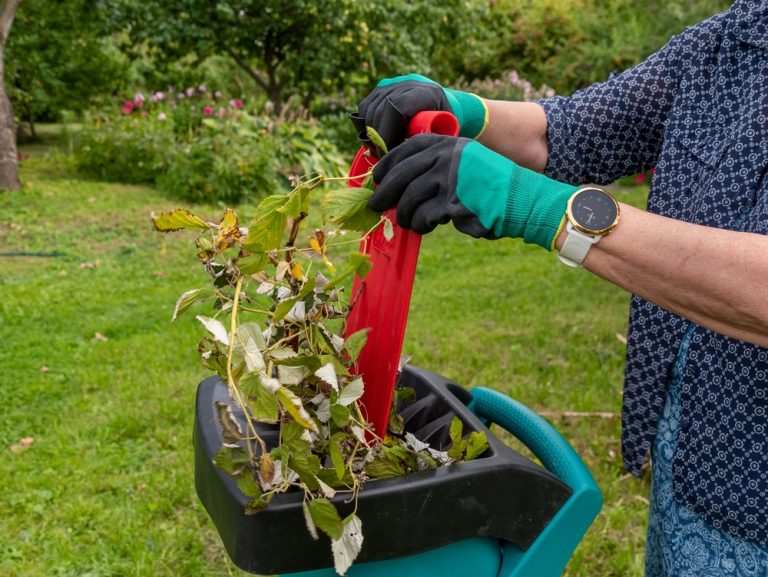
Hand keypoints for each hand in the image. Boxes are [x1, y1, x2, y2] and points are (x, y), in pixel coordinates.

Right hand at [358, 74, 487, 145]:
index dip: (388, 131)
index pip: (397, 107)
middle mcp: (410, 83)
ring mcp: (395, 82)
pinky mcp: (383, 86)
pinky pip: (366, 105)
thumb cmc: (445, 127)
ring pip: (371, 107)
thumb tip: (410, 159)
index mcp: (428, 93)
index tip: (387, 150)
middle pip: (381, 108)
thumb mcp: (443, 136)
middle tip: (380, 153)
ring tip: (377, 146)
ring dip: (370, 129)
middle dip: (377, 133)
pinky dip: (366, 121)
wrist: (443, 106)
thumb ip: (430, 144)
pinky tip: (373, 135)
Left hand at [370, 134, 577, 248]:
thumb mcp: (461, 165)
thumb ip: (433, 167)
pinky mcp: (452, 202)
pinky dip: (421, 224)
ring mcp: (449, 179)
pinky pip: (424, 216)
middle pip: (401, 175)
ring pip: (409, 199)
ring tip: (409, 222)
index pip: (406, 149)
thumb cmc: (486, 188)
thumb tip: (394, 183)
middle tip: (375, 206)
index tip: (377, 178)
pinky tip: (427, 226)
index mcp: (447, 143)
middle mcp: (446, 156)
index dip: (387, 165)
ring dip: (405, 215)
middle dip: (384, 193)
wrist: (520, 201)